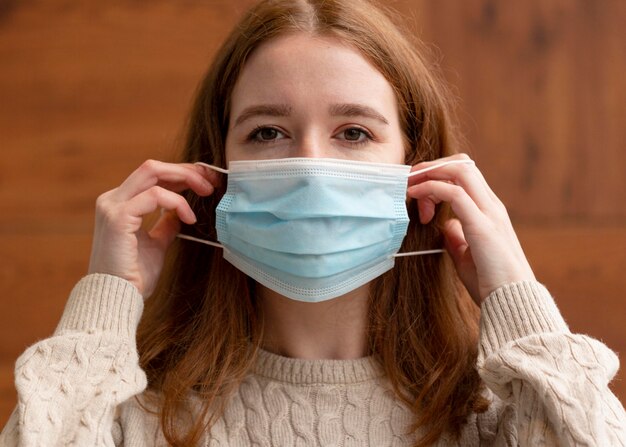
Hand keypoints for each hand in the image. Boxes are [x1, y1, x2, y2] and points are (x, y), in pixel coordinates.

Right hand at [88, 160, 218, 296]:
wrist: (117, 299)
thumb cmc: (134, 277)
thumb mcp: (156, 244)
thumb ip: (165, 224)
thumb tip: (180, 212)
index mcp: (120, 204)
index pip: (152, 176)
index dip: (181, 174)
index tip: (207, 181)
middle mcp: (112, 200)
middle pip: (153, 167)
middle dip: (186, 170)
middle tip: (211, 180)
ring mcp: (112, 206)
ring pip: (152, 171)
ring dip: (185, 178)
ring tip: (206, 192)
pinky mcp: (118, 217)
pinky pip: (155, 195)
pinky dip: (177, 202)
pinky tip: (190, 218)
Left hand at [407, 154, 534, 303]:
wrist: (512, 302)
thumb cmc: (490, 283)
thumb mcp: (467, 255)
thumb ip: (457, 237)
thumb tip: (445, 225)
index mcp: (489, 211)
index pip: (465, 175)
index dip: (438, 175)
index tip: (416, 192)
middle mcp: (492, 206)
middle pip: (462, 165)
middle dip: (432, 166)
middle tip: (409, 180)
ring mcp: (489, 213)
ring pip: (460, 171)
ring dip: (430, 172)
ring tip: (409, 184)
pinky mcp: (482, 226)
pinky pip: (455, 193)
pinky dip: (431, 188)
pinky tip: (415, 194)